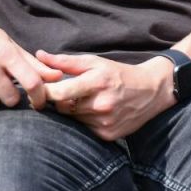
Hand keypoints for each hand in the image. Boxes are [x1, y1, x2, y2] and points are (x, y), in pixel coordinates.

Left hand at [39, 51, 174, 139]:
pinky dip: (84, 121)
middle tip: (65, 94)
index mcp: (97, 82)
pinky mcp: (108, 135)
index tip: (40, 89)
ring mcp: (105, 122)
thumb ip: (66, 62)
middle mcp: (101, 104)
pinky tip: (94, 112)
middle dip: (60, 101)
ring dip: (72, 112)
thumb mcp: (95, 62)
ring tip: (84, 101)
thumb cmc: (119, 74)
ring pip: (72, 120)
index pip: (59, 93)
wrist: (152, 91)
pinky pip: (84, 129)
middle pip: (62, 108)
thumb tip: (39, 55)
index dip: (45, 92)